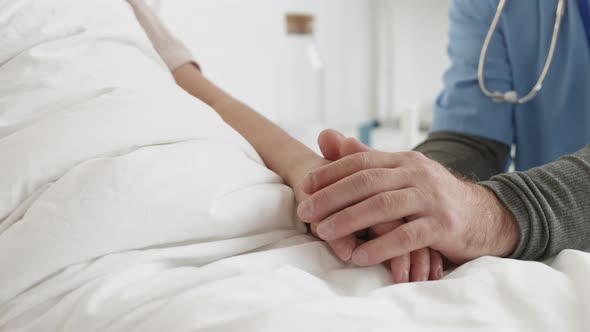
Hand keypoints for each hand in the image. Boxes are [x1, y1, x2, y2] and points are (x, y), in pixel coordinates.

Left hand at [309, 130, 443, 281]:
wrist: (484, 215)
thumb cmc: (431, 196)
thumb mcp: (400, 173)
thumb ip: (364, 157)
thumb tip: (326, 136)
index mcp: (403, 160)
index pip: (362, 160)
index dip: (331, 172)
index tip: (306, 185)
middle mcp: (417, 174)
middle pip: (368, 181)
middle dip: (332, 196)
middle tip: (306, 212)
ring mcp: (432, 199)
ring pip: (385, 206)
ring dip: (350, 220)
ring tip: (324, 233)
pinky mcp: (444, 226)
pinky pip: (409, 236)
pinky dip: (382, 247)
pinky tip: (360, 256)